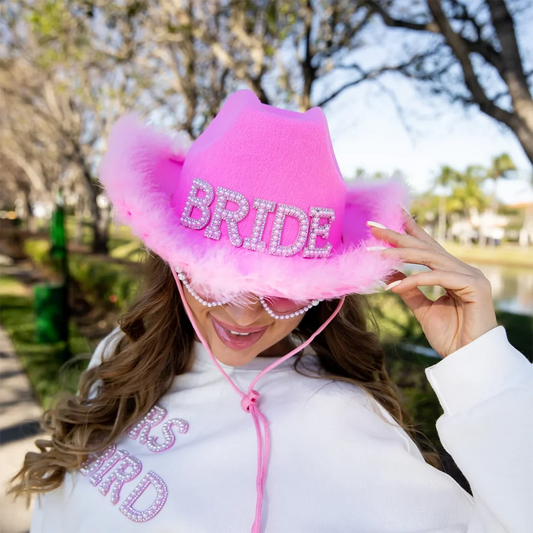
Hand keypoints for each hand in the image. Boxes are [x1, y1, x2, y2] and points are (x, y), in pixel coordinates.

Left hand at [367, 211, 497, 357]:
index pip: (427, 246)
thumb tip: (387, 271)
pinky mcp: (475, 287)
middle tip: (373, 226)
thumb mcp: (422, 309)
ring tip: (376, 254)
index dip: (409, 229)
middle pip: (426, 247)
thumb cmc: (450, 336)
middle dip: (398, 236)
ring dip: (401, 254)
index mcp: (452, 272)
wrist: (468, 360)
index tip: (391, 214)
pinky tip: (394, 286)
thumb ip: (408, 289)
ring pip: (431, 258)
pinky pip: (438, 278)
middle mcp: (462, 270)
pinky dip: (414, 280)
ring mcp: (471, 276)